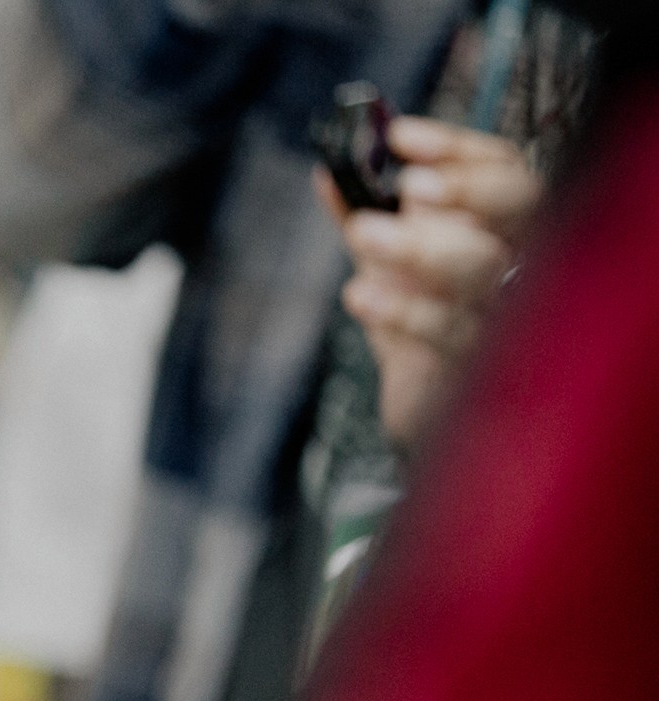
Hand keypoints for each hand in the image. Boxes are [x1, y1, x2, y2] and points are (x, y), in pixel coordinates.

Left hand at [318, 117, 542, 447]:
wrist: (429, 411)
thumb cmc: (420, 326)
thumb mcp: (388, 267)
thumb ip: (364, 217)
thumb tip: (325, 172)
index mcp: (511, 229)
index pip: (506, 170)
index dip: (457, 149)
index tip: (399, 137)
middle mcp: (526, 265)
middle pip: (521, 207)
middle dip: (463, 189)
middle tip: (406, 188)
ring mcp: (511, 318)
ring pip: (486, 271)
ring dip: (422, 246)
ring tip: (362, 233)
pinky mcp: (483, 371)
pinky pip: (452, 335)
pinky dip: (404, 309)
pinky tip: (360, 294)